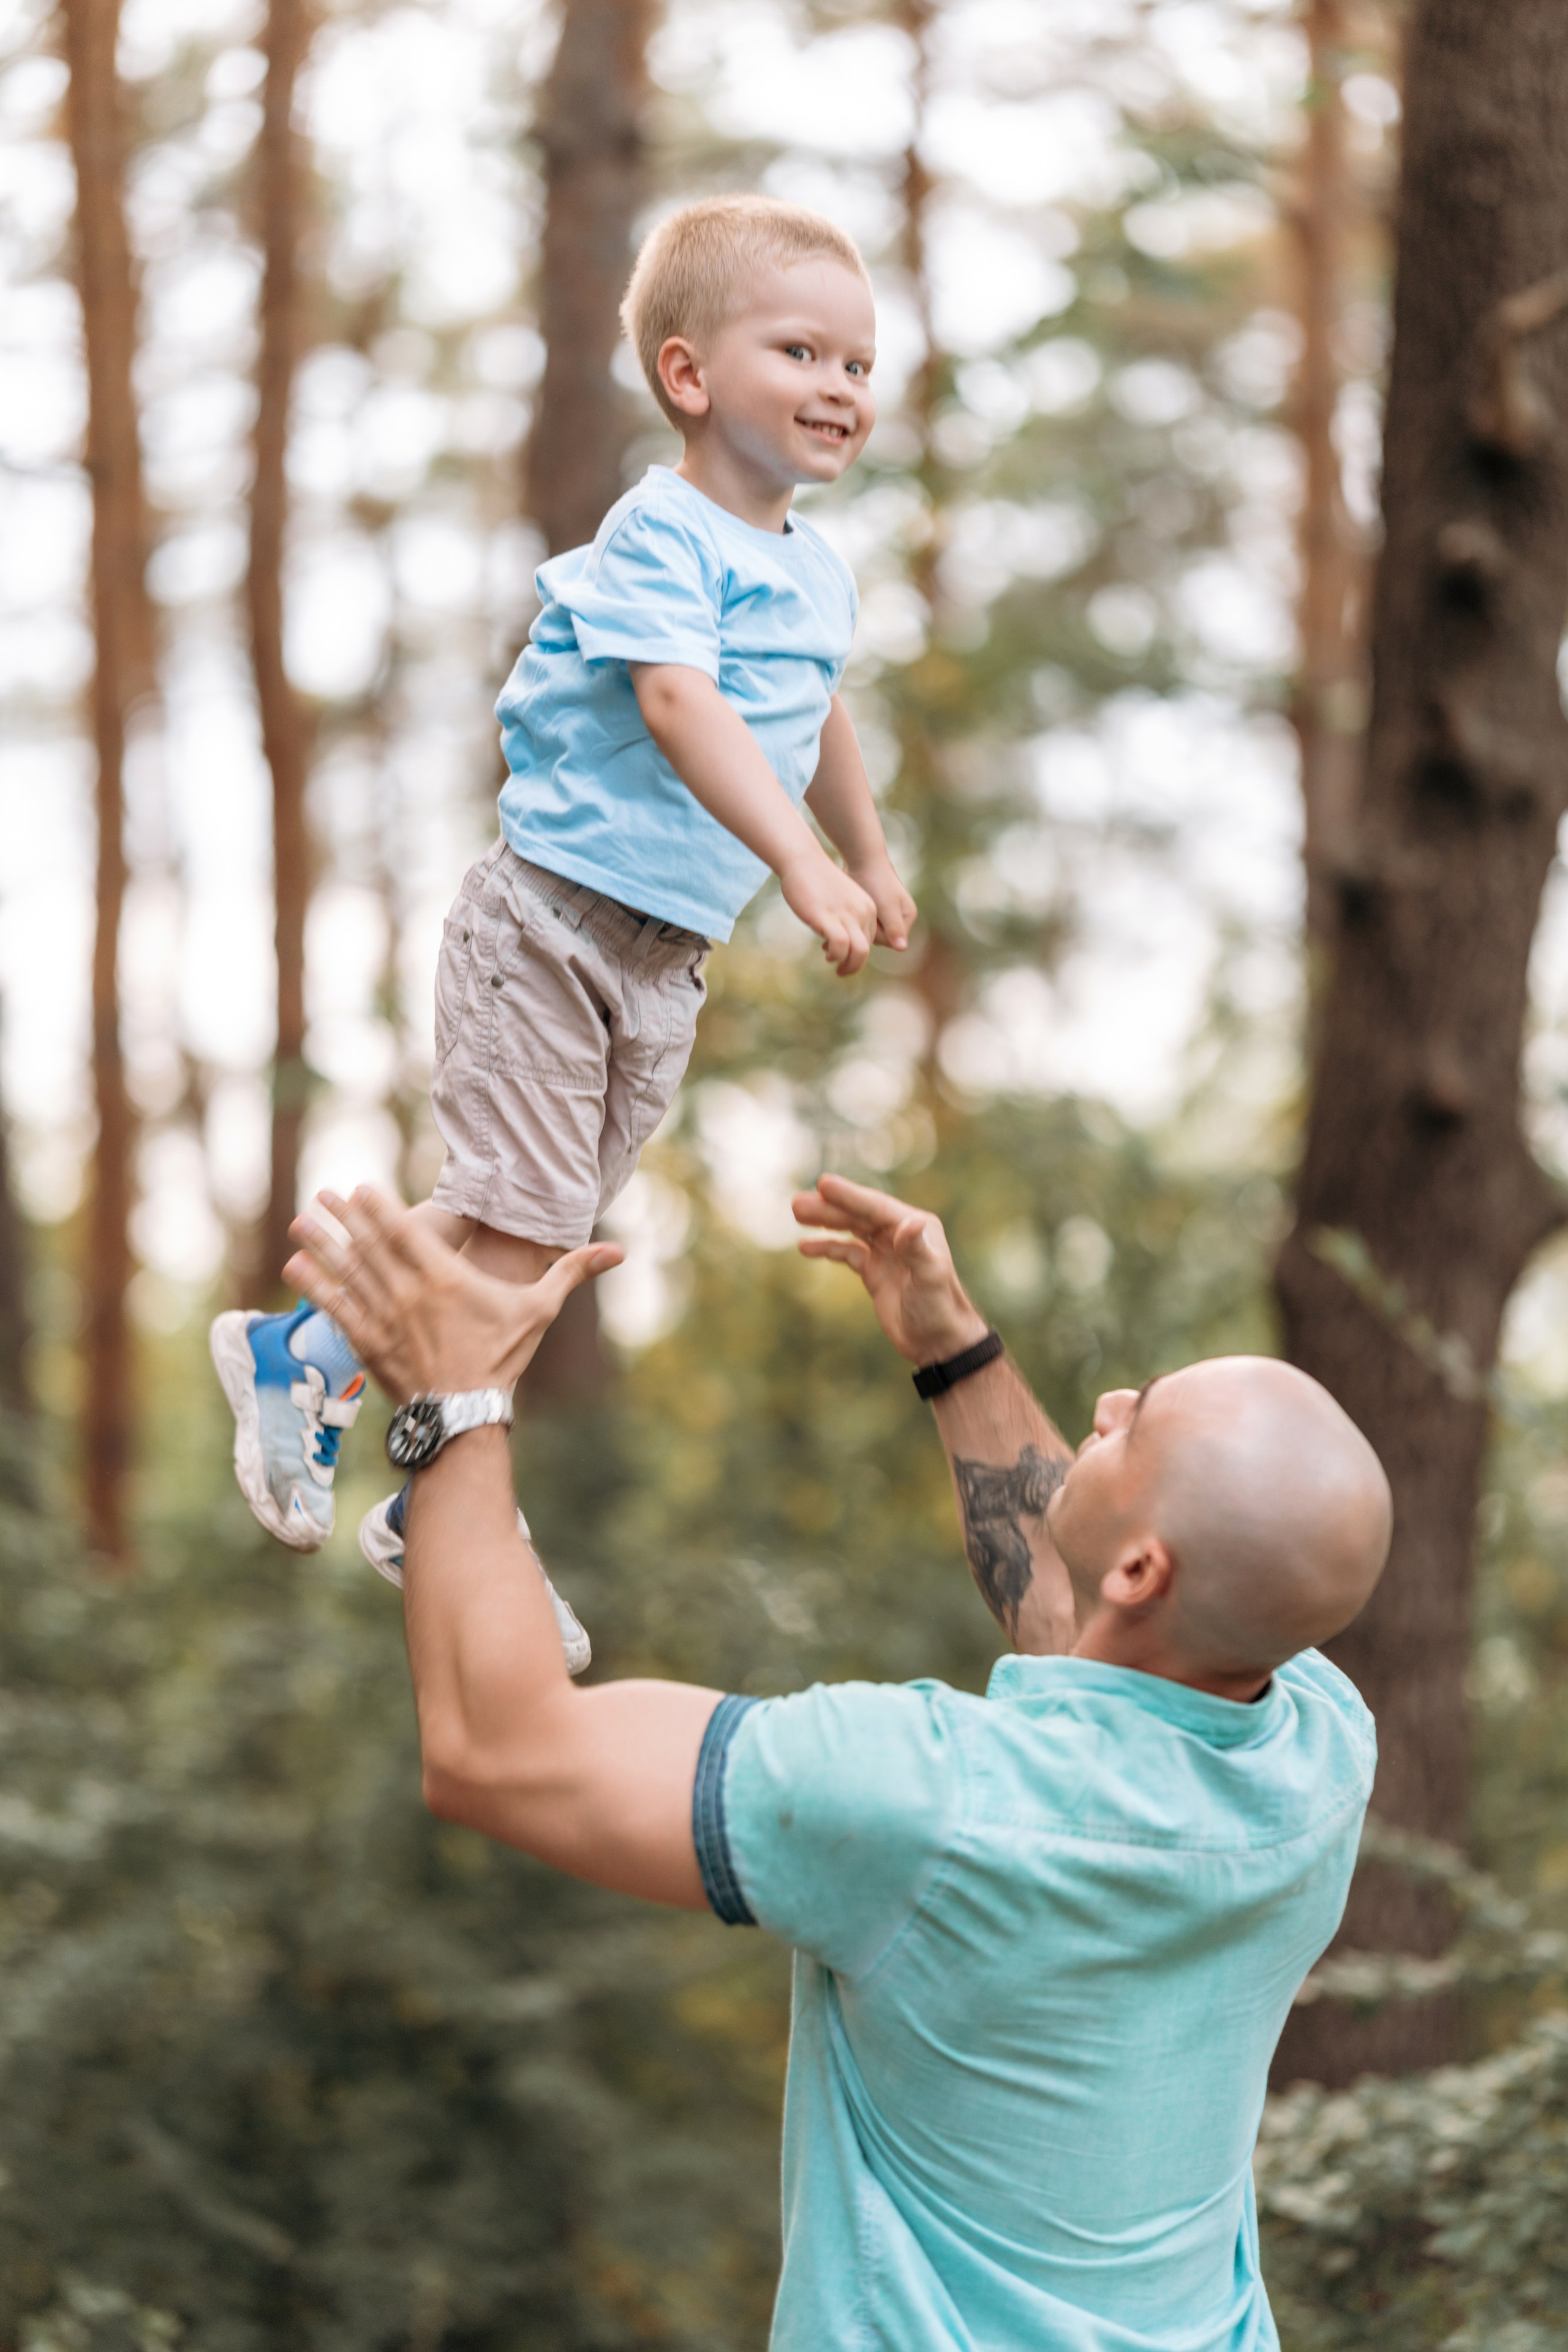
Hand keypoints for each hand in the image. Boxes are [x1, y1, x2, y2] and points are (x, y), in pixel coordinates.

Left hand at [283, 1188, 621, 1400]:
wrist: (466, 1415)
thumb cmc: (502, 1358)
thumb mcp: (538, 1311)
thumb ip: (571, 1273)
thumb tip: (618, 1252)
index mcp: (444, 1278)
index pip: (404, 1232)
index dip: (379, 1207)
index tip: (359, 1186)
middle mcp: (408, 1292)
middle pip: (369, 1245)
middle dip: (342, 1218)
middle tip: (320, 1194)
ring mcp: (384, 1318)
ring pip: (347, 1272)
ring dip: (322, 1244)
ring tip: (300, 1220)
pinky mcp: (368, 1343)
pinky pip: (335, 1307)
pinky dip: (315, 1285)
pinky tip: (295, 1266)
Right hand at [779, 847, 878, 975]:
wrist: (803, 861)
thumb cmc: (817, 880)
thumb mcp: (841, 899)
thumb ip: (846, 915)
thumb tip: (842, 935)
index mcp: (868, 907)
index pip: (870, 939)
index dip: (857, 952)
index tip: (841, 954)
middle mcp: (862, 912)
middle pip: (867, 950)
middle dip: (855, 965)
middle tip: (842, 971)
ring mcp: (847, 915)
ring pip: (859, 952)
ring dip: (849, 966)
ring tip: (837, 968)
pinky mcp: (829, 918)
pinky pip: (841, 946)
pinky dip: (836, 956)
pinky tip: (827, 954)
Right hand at [791, 1174, 989, 1364]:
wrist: (939, 1342)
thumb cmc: (940, 1309)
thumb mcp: (930, 1278)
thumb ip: (918, 1249)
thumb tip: (913, 1220)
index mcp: (916, 1227)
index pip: (876, 1207)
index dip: (849, 1196)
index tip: (823, 1183)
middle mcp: (900, 1234)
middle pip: (859, 1215)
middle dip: (828, 1208)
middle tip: (797, 1204)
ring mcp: (886, 1251)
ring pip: (851, 1229)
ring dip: (825, 1221)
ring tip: (796, 1212)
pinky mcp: (875, 1271)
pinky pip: (847, 1252)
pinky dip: (827, 1247)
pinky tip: (806, 1246)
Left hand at [847, 853, 916, 952]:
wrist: (862, 858)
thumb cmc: (875, 881)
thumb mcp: (886, 905)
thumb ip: (894, 927)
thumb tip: (902, 949)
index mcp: (908, 917)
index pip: (890, 941)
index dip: (876, 934)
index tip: (868, 917)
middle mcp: (899, 917)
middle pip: (880, 938)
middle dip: (867, 929)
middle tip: (858, 912)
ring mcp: (886, 913)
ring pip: (869, 931)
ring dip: (859, 924)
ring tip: (852, 912)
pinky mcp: (873, 908)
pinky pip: (863, 922)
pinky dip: (855, 920)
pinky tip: (846, 914)